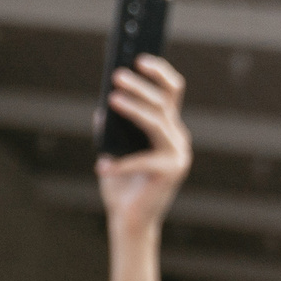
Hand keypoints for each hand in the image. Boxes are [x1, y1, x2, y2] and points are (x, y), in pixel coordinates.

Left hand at [96, 56, 190, 238]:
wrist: (128, 222)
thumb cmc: (119, 185)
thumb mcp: (111, 150)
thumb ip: (110, 129)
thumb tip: (103, 105)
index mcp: (166, 128)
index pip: (170, 91)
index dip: (158, 72)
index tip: (139, 57)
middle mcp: (176, 138)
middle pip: (163, 102)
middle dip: (139, 85)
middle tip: (117, 74)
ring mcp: (178, 154)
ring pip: (156, 121)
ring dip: (133, 108)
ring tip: (112, 99)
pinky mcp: (171, 172)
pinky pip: (143, 160)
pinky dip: (120, 164)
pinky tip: (102, 166)